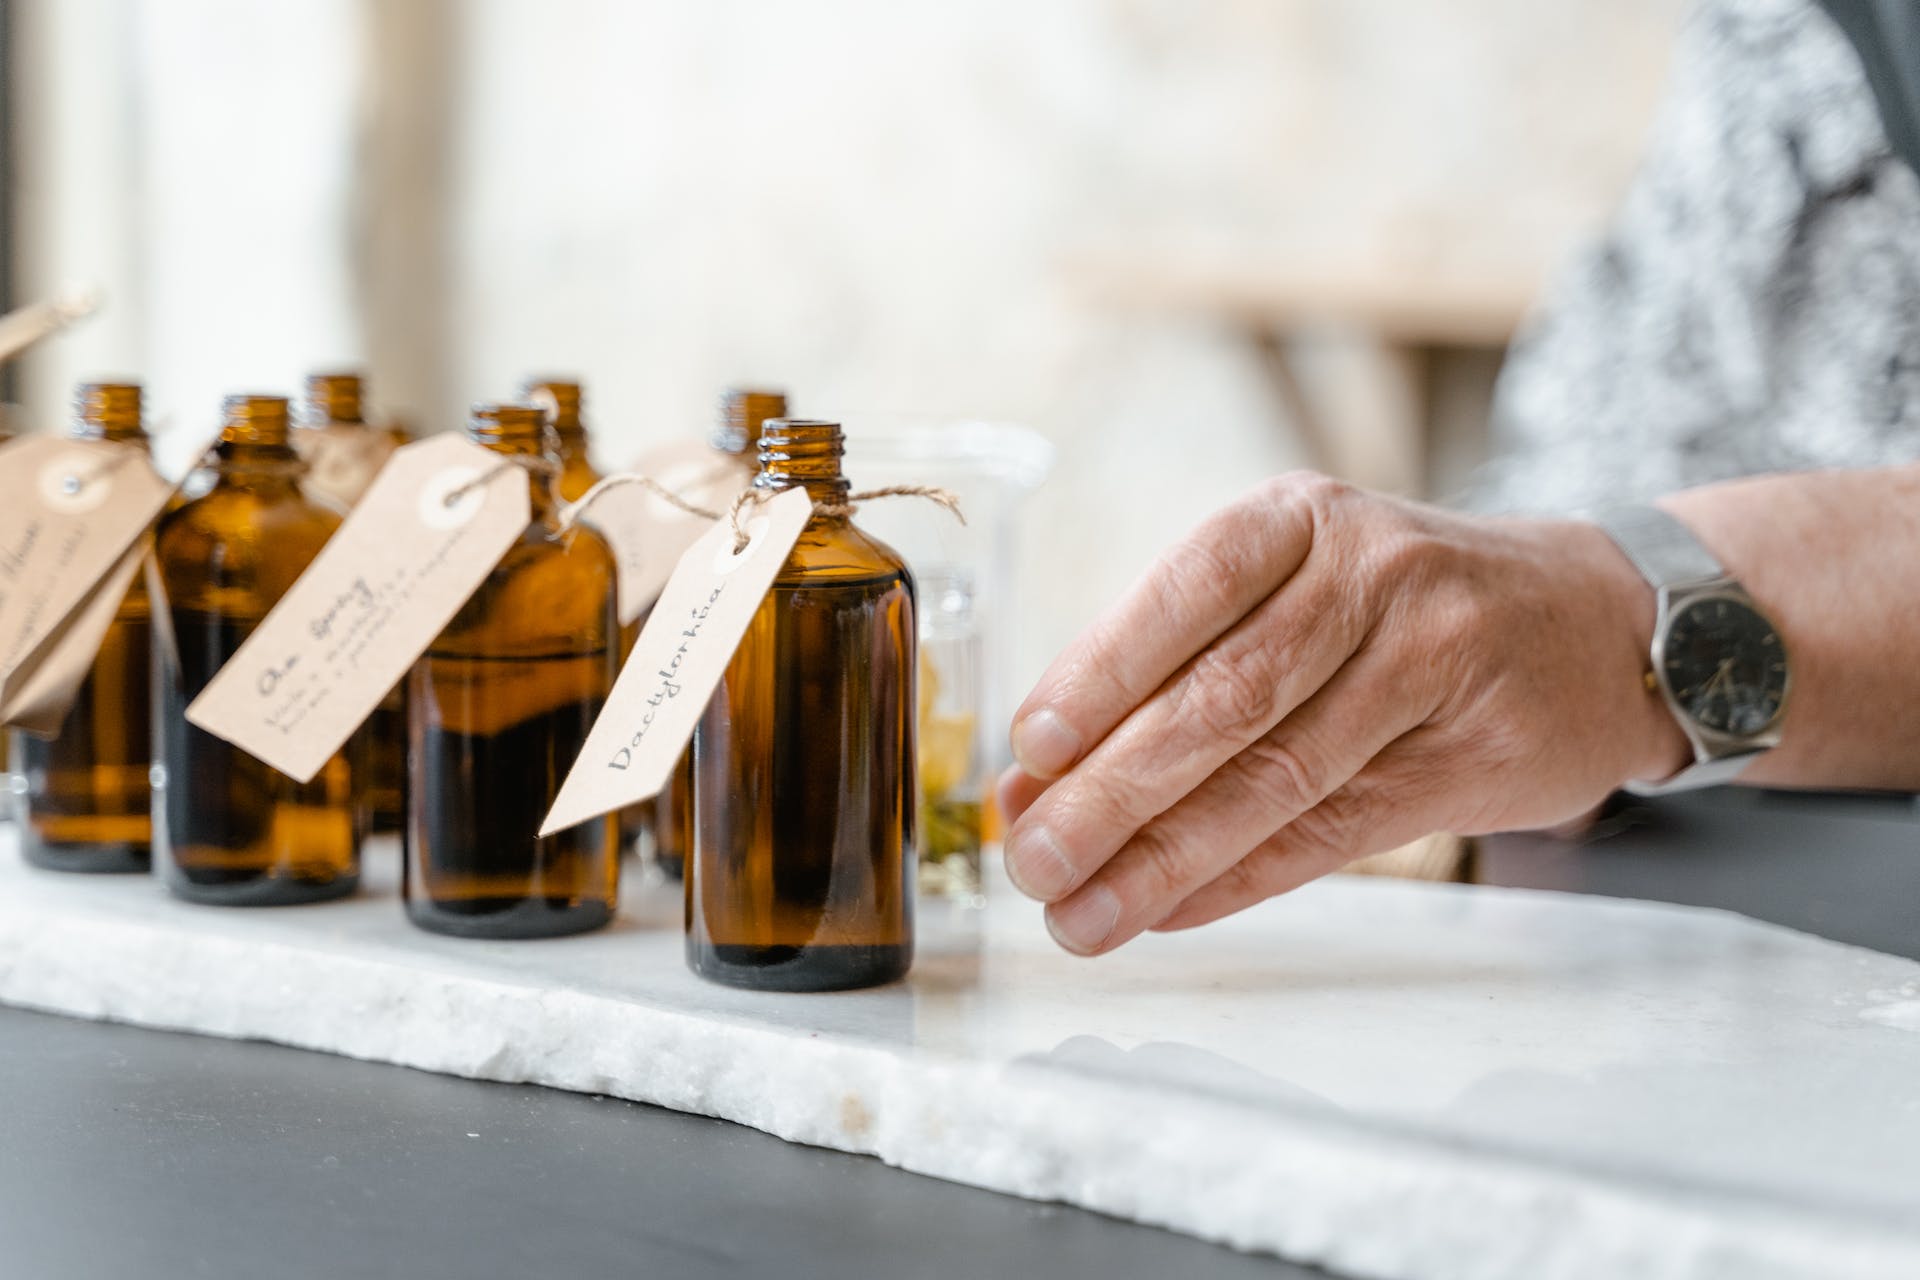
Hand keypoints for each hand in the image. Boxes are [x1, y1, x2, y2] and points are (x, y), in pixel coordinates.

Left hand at [998, 473, 1688, 954]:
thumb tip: (1034, 778)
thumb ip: (1168, 673)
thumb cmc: (1400, 605)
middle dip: (1116, 791)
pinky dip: (1242, 879)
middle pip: (1228, 696)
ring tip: (1083, 911)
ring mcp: (1436, 663)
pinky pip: (1338, 832)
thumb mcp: (1292, 591)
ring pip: (1281, 776)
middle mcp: (1373, 576)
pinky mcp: (1477, 756)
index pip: (1187, 591)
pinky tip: (1172, 909)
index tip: (1031, 748)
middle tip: (1034, 859)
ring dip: (1167, 857)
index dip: (1102, 673)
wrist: (1595, 624)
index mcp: (1301, 520)